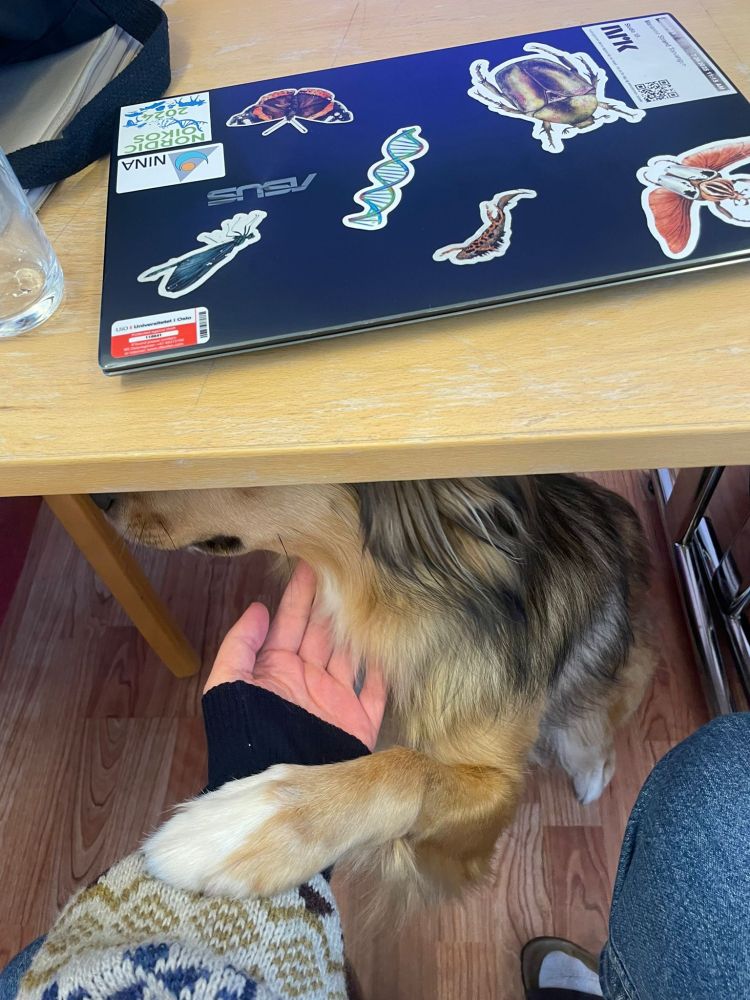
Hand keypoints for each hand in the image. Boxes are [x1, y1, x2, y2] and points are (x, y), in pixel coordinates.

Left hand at [204, 561, 386, 749]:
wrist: (273, 789)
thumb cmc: (245, 737)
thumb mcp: (226, 687)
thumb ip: (239, 646)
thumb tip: (258, 607)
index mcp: (276, 670)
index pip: (290, 623)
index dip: (299, 595)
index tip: (311, 562)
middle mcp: (307, 680)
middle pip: (323, 634)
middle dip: (332, 603)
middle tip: (347, 569)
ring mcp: (335, 700)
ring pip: (350, 655)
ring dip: (358, 629)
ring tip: (373, 597)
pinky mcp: (359, 723)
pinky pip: (376, 690)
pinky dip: (384, 669)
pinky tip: (393, 643)